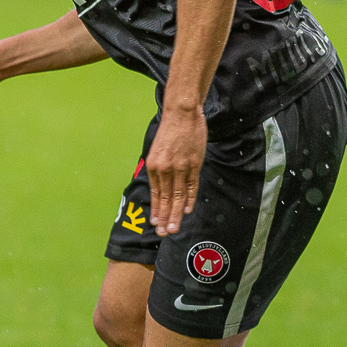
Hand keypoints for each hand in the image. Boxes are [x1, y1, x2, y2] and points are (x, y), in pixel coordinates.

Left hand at [146, 105, 206, 234]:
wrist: (181, 114)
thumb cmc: (169, 130)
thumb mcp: (157, 150)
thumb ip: (160, 168)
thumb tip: (162, 187)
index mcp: (153, 166)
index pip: (156, 194)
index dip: (156, 210)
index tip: (156, 223)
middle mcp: (165, 169)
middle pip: (166, 199)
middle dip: (165, 218)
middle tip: (165, 233)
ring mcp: (180, 167)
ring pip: (178, 196)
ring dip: (176, 214)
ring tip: (174, 228)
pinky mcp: (194, 164)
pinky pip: (191, 186)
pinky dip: (190, 199)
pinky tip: (188, 210)